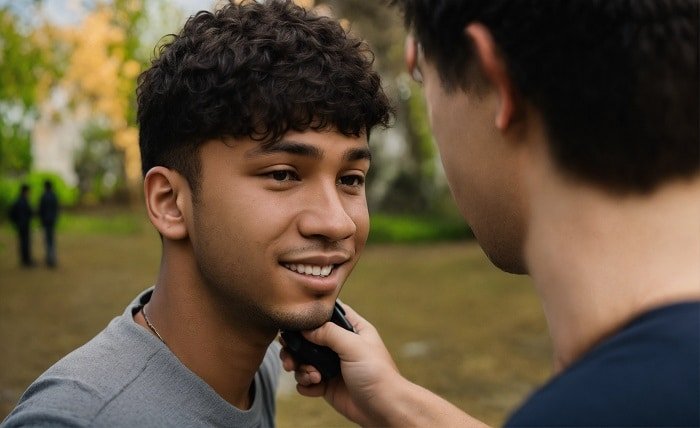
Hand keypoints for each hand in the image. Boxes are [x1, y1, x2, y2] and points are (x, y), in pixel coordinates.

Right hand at [280, 303, 402, 425]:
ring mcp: (332, 365)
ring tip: (312, 376)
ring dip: (300, 367)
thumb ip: (329, 332)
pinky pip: (306, 380)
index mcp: (352, 329)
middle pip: (308, 338)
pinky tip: (315, 385)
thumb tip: (305, 329)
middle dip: (295, 347)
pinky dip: (305, 383)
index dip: (311, 315)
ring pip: (303, 359)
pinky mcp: (327, 385)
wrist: (384, 409)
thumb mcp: (354, 346)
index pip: (329, 313)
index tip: (296, 322)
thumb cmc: (377, 374)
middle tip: (290, 356)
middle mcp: (340, 345)